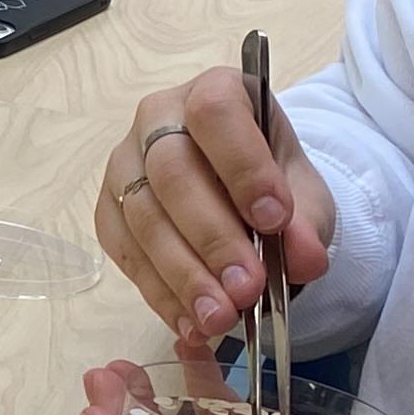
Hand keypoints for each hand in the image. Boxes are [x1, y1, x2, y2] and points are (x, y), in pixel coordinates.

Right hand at [99, 63, 339, 349]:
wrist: (243, 197)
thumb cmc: (271, 185)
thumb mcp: (305, 197)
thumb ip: (306, 223)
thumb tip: (304, 261)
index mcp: (214, 93)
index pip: (215, 115)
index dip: (242, 167)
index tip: (274, 220)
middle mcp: (157, 119)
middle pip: (171, 172)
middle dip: (211, 237)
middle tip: (247, 289)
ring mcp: (124, 164)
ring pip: (142, 216)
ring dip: (183, 273)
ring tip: (219, 318)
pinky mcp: (107, 210)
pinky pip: (123, 252)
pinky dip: (158, 292)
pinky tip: (189, 322)